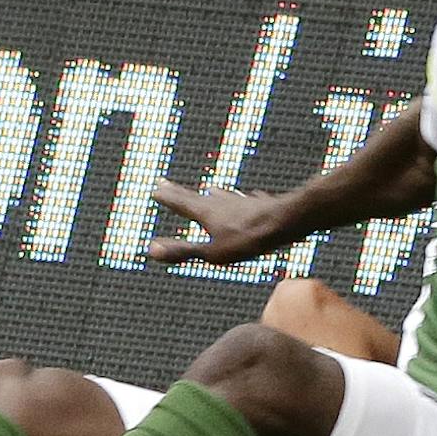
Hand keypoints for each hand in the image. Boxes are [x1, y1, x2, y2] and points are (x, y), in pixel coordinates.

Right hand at [147, 181, 294, 266]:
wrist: (285, 221)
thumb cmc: (248, 239)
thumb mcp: (212, 252)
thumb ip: (183, 251)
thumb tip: (152, 250)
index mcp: (206, 212)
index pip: (181, 203)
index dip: (167, 197)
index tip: (155, 189)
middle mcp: (222, 202)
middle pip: (197, 196)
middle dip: (181, 192)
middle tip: (167, 183)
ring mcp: (242, 202)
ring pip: (224, 196)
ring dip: (213, 194)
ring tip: (210, 190)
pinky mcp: (262, 206)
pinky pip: (249, 201)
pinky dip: (243, 200)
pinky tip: (251, 198)